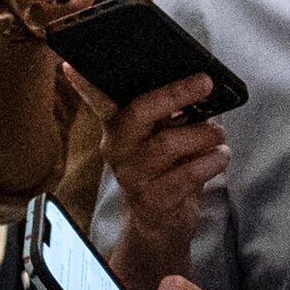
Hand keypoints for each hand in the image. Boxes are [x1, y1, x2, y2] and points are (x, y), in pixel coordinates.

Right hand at [97, 74, 227, 289]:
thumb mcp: (162, 139)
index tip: (69, 64)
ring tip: (218, 135)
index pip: (99, 101)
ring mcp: (132, 176)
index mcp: (118, 128)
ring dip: (203, 135)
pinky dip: (210, 161)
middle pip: (139, 113)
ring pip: (168, 144)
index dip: (84, 84)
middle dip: (175, 94)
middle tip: (205, 82)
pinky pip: (186, 174)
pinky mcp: (152, 200)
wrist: (161, 225)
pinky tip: (219, 157)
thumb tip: (201, 86)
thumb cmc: (166, 171)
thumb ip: (170, 115)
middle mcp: (117, 149)